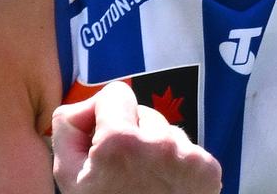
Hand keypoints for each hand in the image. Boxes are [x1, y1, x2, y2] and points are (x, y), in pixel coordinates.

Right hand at [51, 80, 221, 193]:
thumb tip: (86, 105)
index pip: (116, 93)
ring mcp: (187, 156)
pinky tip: (165, 188)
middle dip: (132, 132)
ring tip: (145, 183)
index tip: (102, 141)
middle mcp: (158, 142)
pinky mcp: (208, 169)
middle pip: (143, 111)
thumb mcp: (68, 178)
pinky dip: (177, 164)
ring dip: (155, 149)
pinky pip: (186, 149)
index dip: (104, 114)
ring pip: (166, 130)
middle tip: (123, 170)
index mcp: (120, 142)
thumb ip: (68, 127)